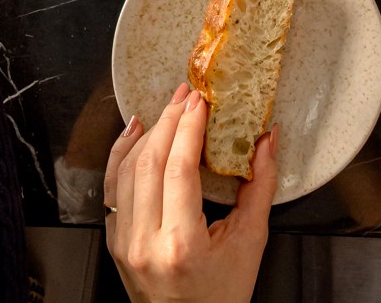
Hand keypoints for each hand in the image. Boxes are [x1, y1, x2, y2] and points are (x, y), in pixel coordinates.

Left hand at [104, 83, 276, 302]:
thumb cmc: (221, 295)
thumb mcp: (250, 242)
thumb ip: (261, 187)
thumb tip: (267, 140)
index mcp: (181, 245)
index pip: (178, 170)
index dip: (187, 129)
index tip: (199, 103)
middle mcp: (146, 243)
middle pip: (149, 163)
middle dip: (169, 121)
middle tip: (187, 97)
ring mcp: (125, 243)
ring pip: (127, 170)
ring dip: (148, 133)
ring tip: (169, 109)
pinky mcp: (116, 241)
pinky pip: (112, 188)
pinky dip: (121, 154)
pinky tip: (136, 132)